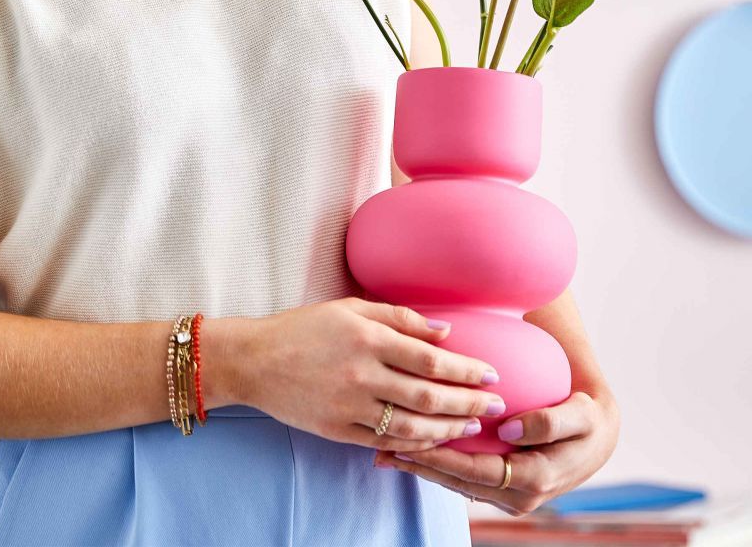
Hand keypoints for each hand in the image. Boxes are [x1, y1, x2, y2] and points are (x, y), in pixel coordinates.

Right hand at [237, 297, 507, 451]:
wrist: (255, 361)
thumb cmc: (305, 328)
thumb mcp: (350, 309)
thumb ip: (399, 317)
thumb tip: (444, 331)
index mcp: (368, 338)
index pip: (431, 359)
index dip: (466, 369)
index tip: (492, 373)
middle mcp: (362, 374)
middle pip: (428, 395)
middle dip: (469, 402)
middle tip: (497, 405)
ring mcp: (350, 407)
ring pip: (412, 424)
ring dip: (449, 427)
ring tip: (473, 426)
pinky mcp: (338, 431)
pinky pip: (386, 442)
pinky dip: (415, 444)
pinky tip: (435, 440)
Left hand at [373, 387, 620, 516]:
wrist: (598, 436)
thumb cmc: (588, 419)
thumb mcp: (581, 416)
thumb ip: (550, 422)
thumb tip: (510, 430)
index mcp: (534, 480)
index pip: (477, 471)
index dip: (443, 458)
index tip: (412, 442)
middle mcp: (517, 495)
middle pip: (458, 482)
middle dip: (421, 466)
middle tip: (384, 448)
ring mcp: (507, 494)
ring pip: (456, 483)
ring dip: (422, 467)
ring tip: (384, 450)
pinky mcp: (500, 485)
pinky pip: (463, 476)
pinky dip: (436, 463)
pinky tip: (409, 448)